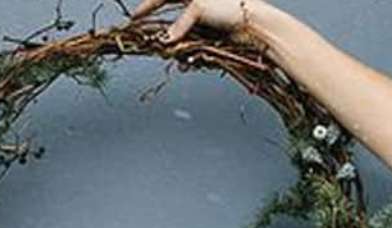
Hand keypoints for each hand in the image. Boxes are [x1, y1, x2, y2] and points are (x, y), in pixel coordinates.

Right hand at [130, 0, 253, 41]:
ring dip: (175, 44)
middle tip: (150, 40)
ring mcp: (204, 21)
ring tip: (171, 52)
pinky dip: (186, 51)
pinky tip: (185, 59)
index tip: (135, 18)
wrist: (256, 25)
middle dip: (161, 29)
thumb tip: (165, 41)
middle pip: (171, 17)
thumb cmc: (231, 7)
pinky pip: (192, 44)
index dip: (148, 5)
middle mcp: (197, 4)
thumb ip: (178, 24)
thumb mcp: (198, 8)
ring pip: (181, 34)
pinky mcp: (210, 36)